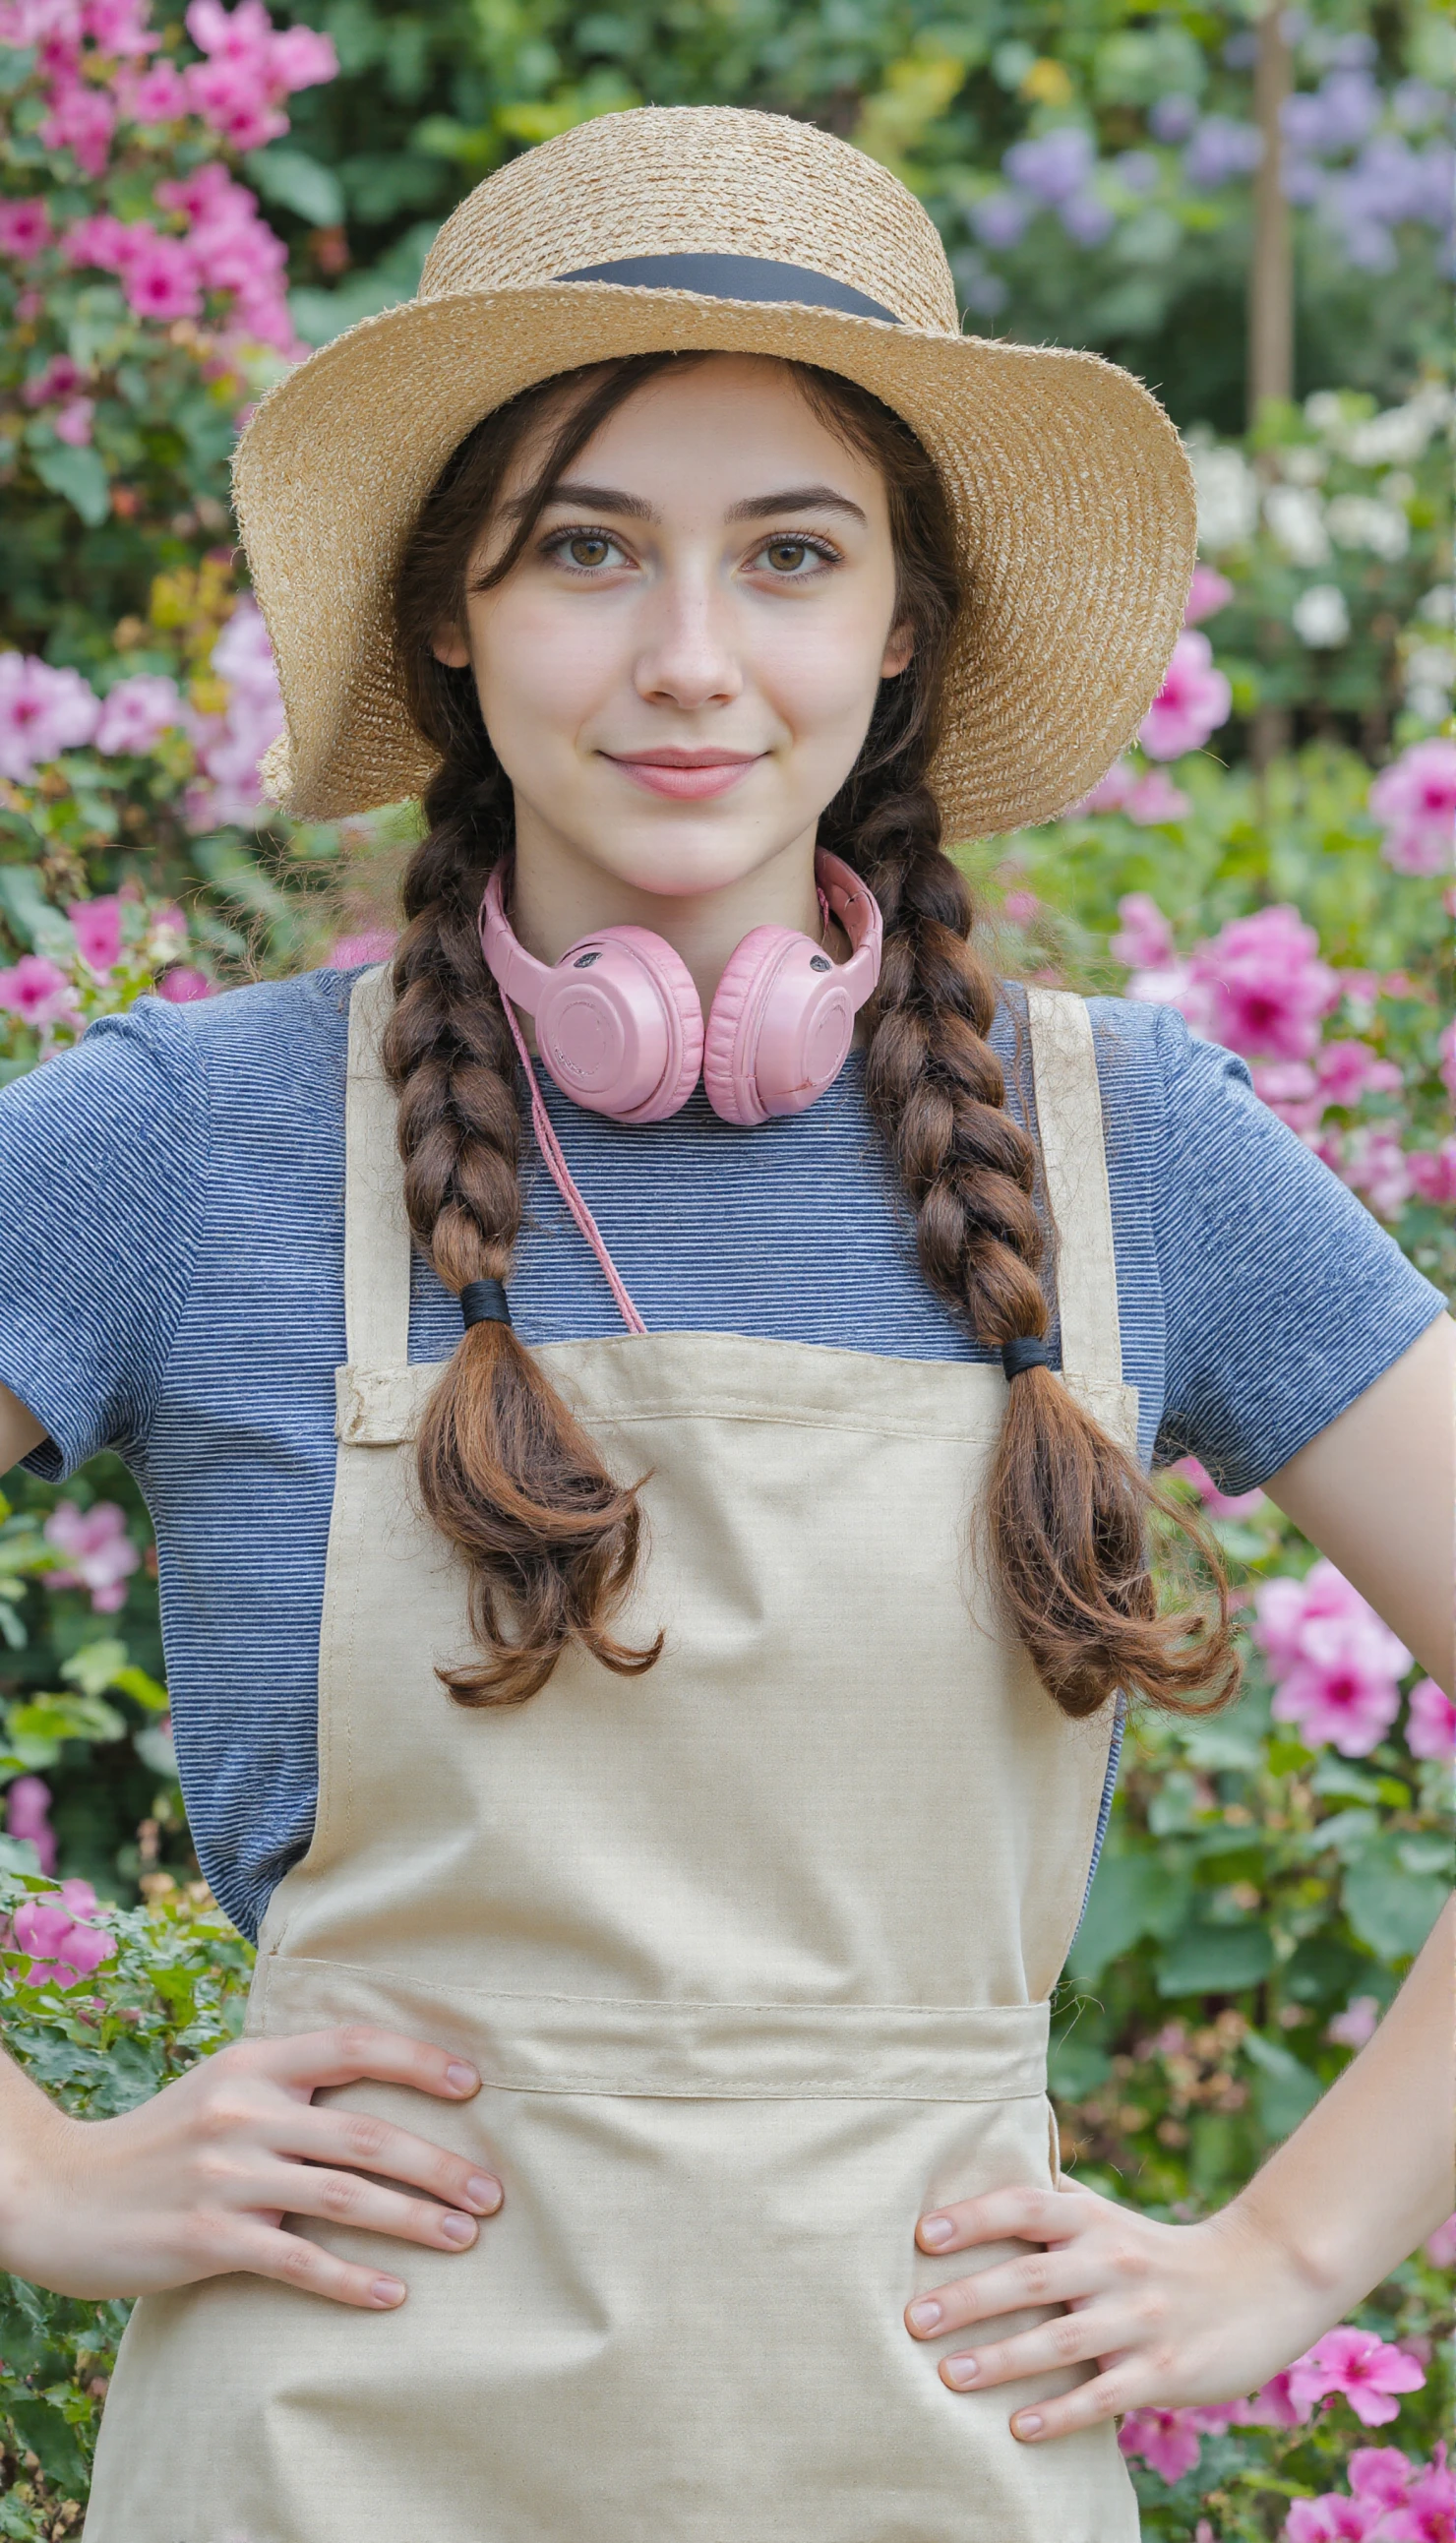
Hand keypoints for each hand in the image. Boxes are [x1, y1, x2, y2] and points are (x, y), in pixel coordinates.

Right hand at [0, 2025, 501, 2310]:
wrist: (61, 2195)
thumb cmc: (159, 2144)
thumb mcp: (220, 2090)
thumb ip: (288, 2087)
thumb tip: (379, 2095)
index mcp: (253, 2064)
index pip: (353, 2047)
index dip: (418, 2061)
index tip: (472, 2083)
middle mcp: (244, 2112)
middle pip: (367, 2133)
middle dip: (441, 2164)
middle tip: (492, 2194)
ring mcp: (226, 2175)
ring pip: (345, 2195)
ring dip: (414, 2219)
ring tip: (464, 2238)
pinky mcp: (208, 2238)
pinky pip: (298, 2261)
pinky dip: (352, 2279)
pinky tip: (393, 2293)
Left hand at [904, 2179, 1336, 2442]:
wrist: (1261, 2284)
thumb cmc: (1159, 2253)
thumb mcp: (1109, 2215)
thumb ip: (1052, 2195)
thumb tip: (984, 2158)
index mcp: (1094, 2221)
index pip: (1027, 2205)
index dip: (975, 2216)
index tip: (923, 2235)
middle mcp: (1114, 2263)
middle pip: (1032, 2276)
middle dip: (970, 2298)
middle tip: (913, 2319)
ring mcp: (1141, 2319)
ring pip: (1062, 2340)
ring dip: (1002, 2360)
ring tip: (948, 2378)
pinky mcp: (1164, 2370)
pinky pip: (1105, 2395)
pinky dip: (1062, 2413)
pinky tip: (1019, 2430)